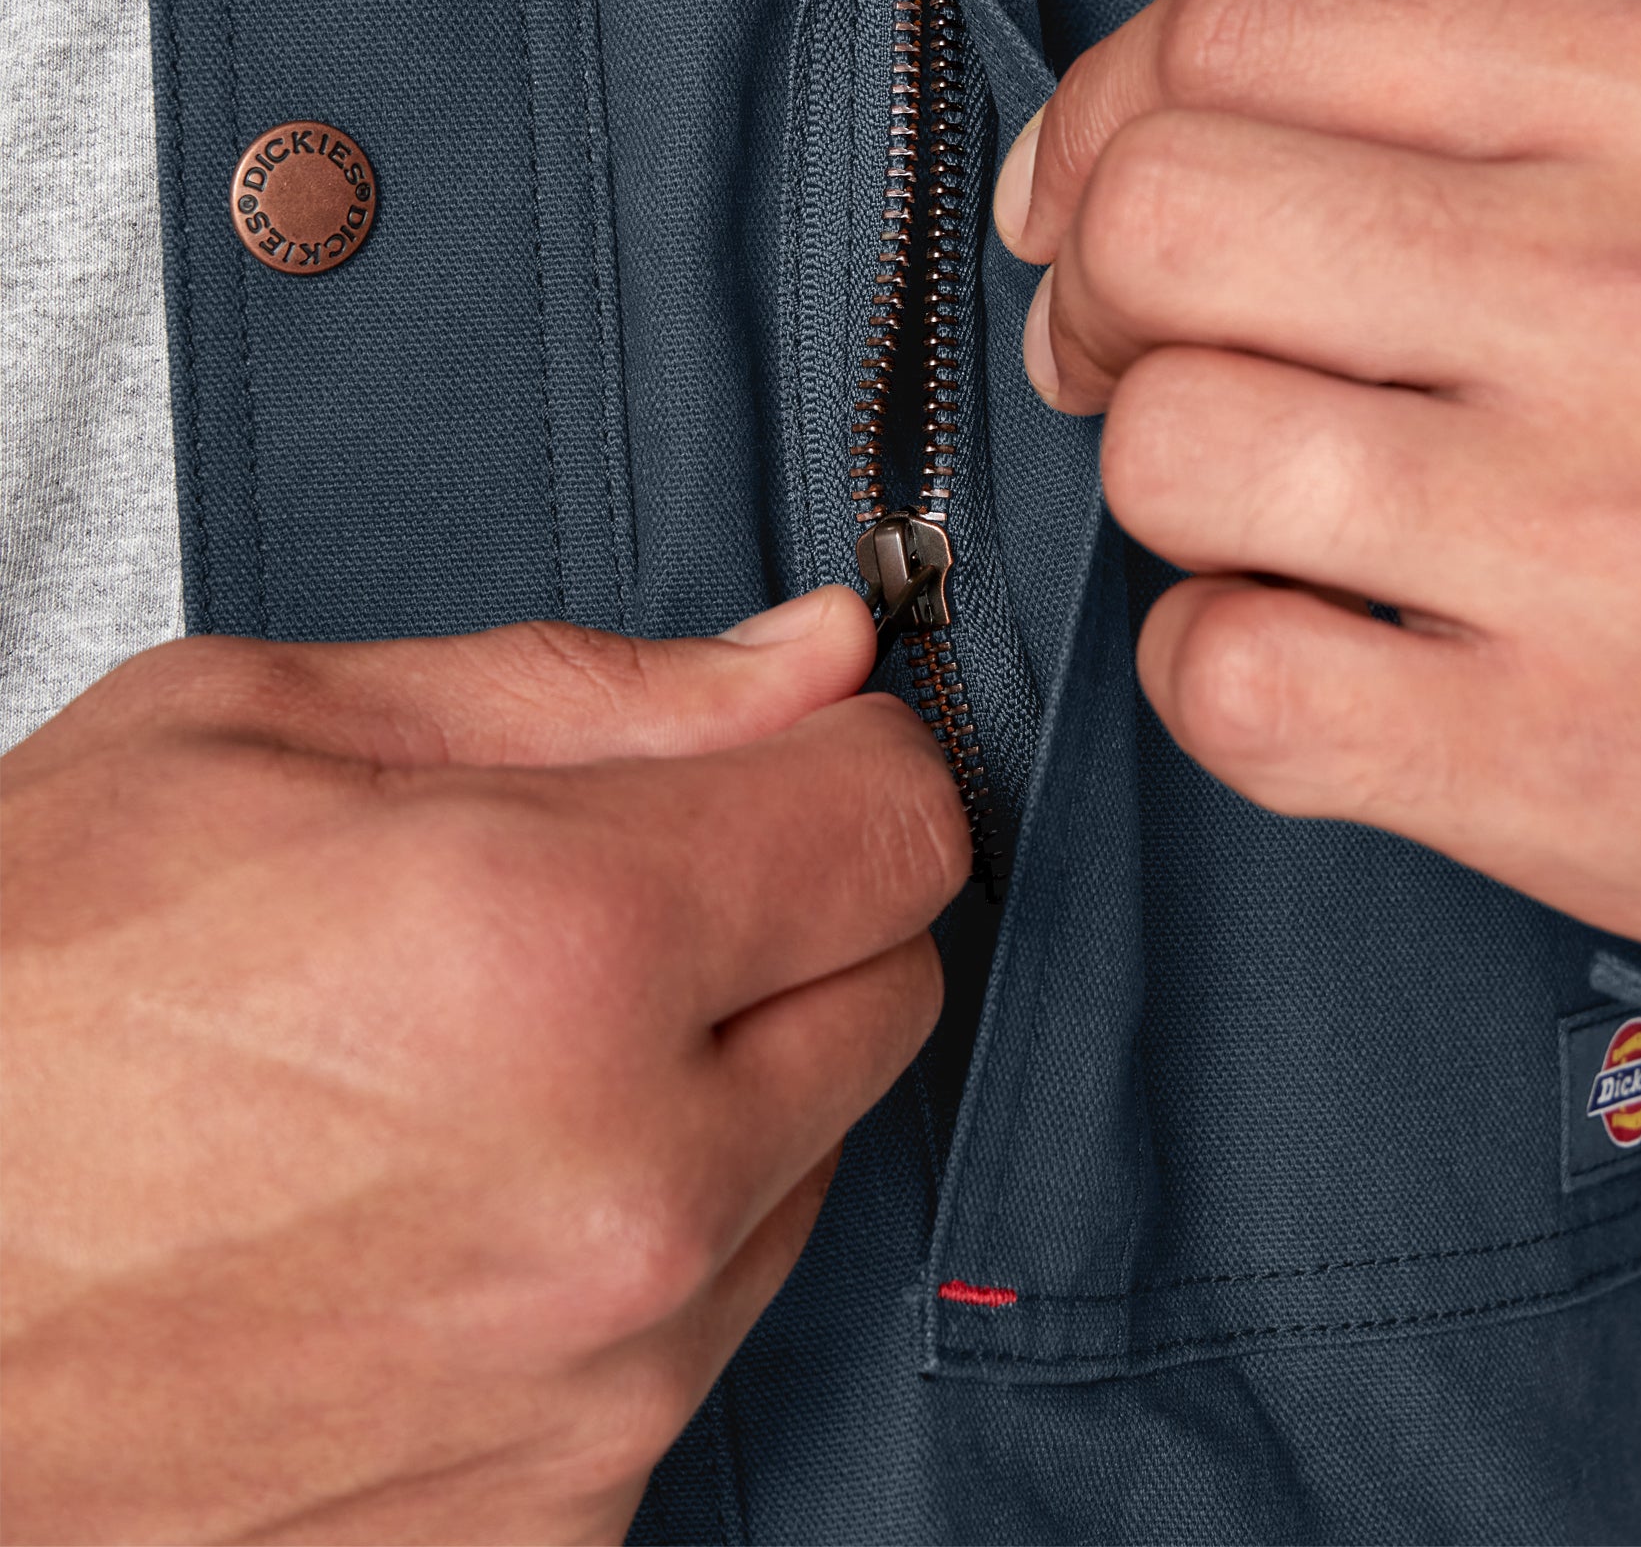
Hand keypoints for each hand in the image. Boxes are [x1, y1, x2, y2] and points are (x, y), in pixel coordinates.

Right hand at [0, 589, 965, 1544]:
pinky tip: (468, 1209)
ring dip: (712, 1089)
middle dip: (792, 914)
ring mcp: (599, 1385)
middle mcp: (621, 1192)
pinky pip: (706, 1325)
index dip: (840, 763)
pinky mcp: (556, 1518)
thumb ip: (596, 689)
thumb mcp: (259, 734)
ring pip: (813, 1158)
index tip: (782, 760)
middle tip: (614, 895)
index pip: (901, 822)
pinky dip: (638, 1249)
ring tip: (492, 1062)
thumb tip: (808, 658)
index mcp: (561, 946)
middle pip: (889, 988)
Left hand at [997, 0, 1640, 999]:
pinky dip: (1210, 670)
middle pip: (1158, 222)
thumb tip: (1129, 146)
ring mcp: (1615, 538)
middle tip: (1140, 362)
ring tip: (1270, 519)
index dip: (1104, 115)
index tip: (1091, 203)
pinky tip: (1306, 658)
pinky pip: (1226, 681)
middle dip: (1094, 299)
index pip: (1241, 23)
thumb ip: (1469, 107)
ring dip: (1169, 492)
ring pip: (1171, 450)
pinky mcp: (1576, 759)